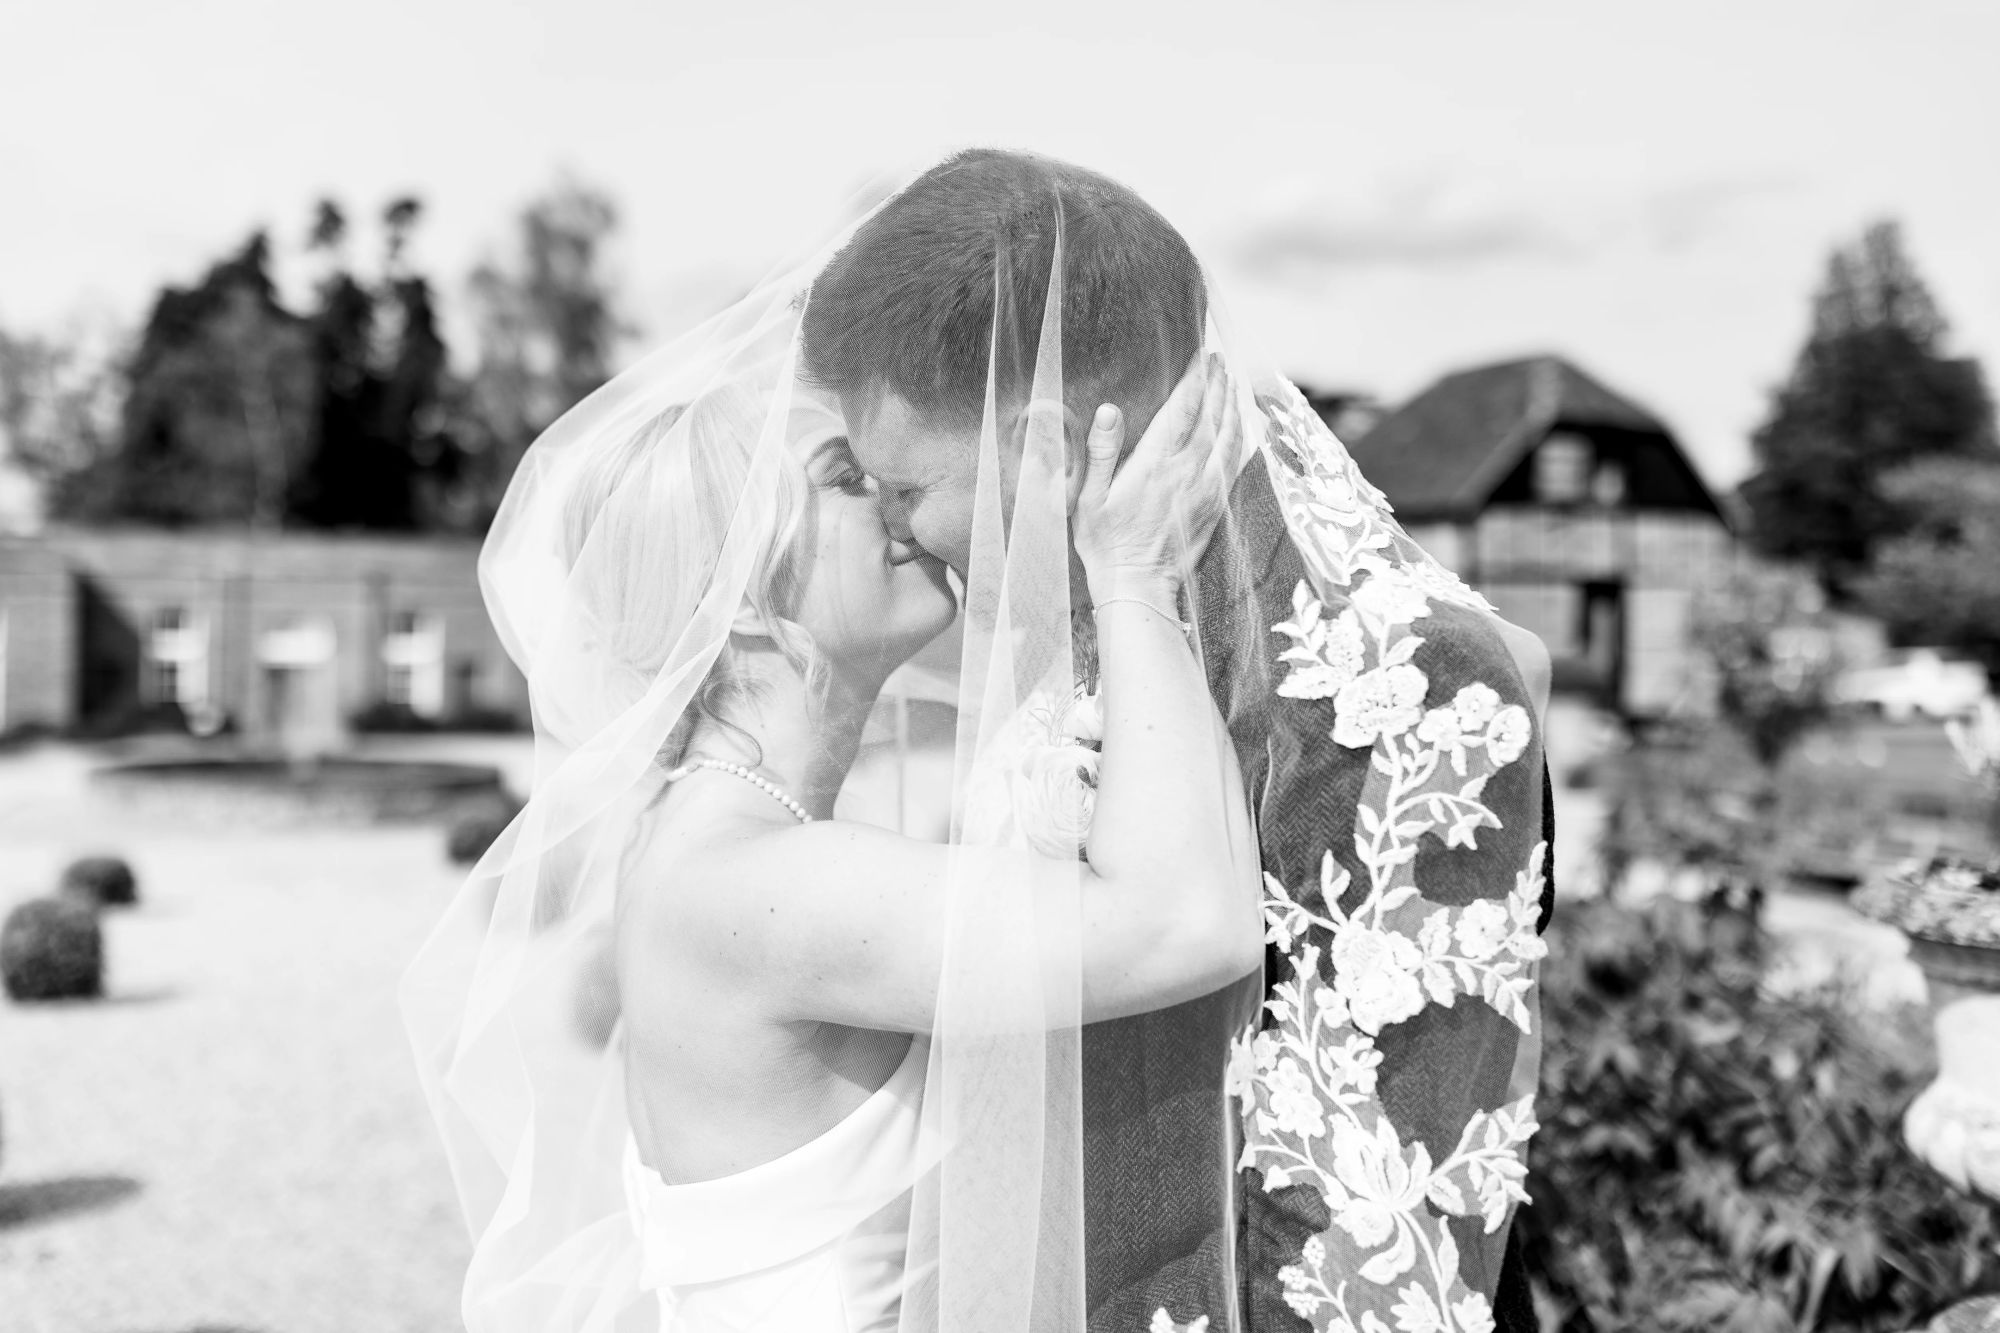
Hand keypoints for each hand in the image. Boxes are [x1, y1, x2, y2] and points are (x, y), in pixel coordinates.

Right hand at [1070, 352, 1241, 603]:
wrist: (1137, 586)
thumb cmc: (1106, 544)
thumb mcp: (1088, 498)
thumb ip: (1100, 452)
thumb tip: (1109, 411)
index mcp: (1156, 464)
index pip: (1182, 409)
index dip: (1194, 379)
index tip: (1201, 356)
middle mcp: (1188, 472)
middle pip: (1211, 416)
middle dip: (1217, 384)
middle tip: (1220, 360)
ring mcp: (1207, 489)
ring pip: (1229, 437)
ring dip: (1232, 406)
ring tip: (1231, 383)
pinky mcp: (1216, 506)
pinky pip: (1236, 463)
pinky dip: (1241, 438)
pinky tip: (1241, 427)